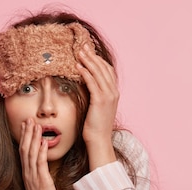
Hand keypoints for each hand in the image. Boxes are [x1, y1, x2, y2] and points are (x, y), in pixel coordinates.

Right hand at [17, 119, 60, 189]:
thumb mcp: (40, 185)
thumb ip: (39, 173)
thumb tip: (42, 163)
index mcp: (28, 173)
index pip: (24, 151)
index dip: (25, 136)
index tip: (26, 124)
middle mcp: (28, 172)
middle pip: (25, 148)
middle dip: (26, 133)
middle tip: (28, 118)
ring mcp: (33, 177)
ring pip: (31, 153)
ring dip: (32, 138)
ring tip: (35, 125)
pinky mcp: (41, 182)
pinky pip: (40, 164)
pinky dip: (41, 152)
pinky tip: (42, 141)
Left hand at [76, 44, 117, 168]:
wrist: (99, 140)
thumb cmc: (94, 127)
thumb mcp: (95, 108)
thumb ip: (94, 96)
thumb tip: (85, 87)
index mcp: (113, 93)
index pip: (107, 71)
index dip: (98, 60)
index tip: (88, 52)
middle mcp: (113, 92)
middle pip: (103, 68)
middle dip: (92, 56)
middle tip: (82, 47)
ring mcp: (108, 96)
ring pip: (98, 73)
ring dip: (88, 61)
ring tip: (79, 52)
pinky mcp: (100, 101)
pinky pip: (92, 83)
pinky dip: (86, 73)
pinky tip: (78, 66)